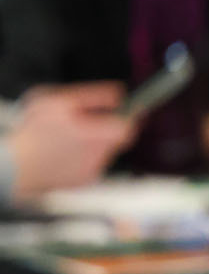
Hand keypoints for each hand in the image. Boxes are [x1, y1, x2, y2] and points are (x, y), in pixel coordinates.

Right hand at [9, 83, 134, 197]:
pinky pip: (92, 164)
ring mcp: (93, 170)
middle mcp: (99, 155)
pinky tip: (65, 151)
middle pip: (118, 138)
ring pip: (105, 151)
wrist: (13, 166)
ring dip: (94, 142)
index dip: (130, 116)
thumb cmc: (31, 133)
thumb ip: (94, 95)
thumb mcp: (58, 101)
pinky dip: (83, 156)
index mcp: (96, 135)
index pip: (130, 126)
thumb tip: (119, 93)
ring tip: (69, 137)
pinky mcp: (84, 180)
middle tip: (90, 121)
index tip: (129, 110)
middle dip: (107, 127)